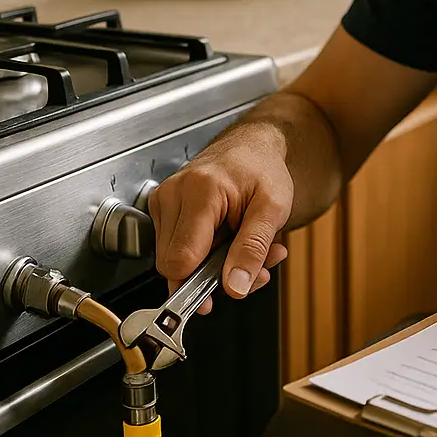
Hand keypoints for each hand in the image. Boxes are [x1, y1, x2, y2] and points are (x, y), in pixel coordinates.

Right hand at [149, 121, 291, 313]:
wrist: (252, 147)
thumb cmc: (262, 169)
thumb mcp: (273, 208)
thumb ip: (253, 249)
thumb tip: (235, 287)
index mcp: (200, 192)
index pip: (180, 260)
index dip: (201, 284)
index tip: (225, 290)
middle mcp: (173, 195)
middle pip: (174, 266)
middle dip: (214, 275)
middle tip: (253, 264)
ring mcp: (164, 201)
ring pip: (174, 261)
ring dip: (213, 266)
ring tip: (244, 247)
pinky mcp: (163, 209)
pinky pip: (175, 248)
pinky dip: (204, 254)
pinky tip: (228, 242)